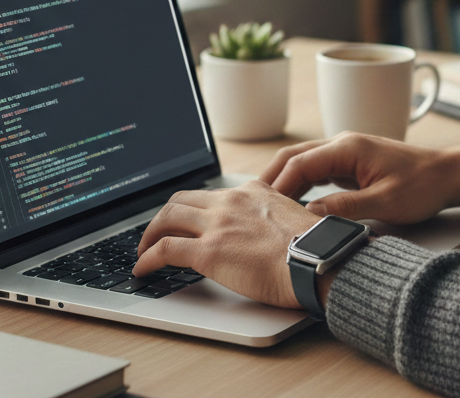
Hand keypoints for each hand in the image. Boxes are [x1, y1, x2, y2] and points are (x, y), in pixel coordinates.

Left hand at [133, 180, 320, 308]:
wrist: (317, 260)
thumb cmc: (314, 249)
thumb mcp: (293, 219)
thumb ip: (273, 219)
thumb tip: (269, 235)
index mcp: (253, 191)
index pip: (212, 194)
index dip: (193, 208)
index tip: (187, 219)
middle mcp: (232, 201)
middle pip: (182, 200)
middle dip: (165, 216)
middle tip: (157, 233)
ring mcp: (218, 224)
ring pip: (168, 217)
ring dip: (151, 234)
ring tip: (144, 250)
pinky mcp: (208, 251)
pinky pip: (165, 249)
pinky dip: (148, 258)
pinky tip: (142, 269)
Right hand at [259, 132, 459, 224]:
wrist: (449, 175)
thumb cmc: (422, 186)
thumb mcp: (384, 203)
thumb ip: (344, 208)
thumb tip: (309, 217)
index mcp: (347, 147)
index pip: (298, 163)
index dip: (276, 186)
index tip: (261, 209)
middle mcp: (342, 143)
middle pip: (293, 157)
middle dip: (270, 178)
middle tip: (249, 204)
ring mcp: (346, 152)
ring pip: (303, 162)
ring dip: (283, 181)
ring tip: (264, 207)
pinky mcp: (351, 163)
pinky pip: (317, 171)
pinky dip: (300, 184)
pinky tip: (293, 204)